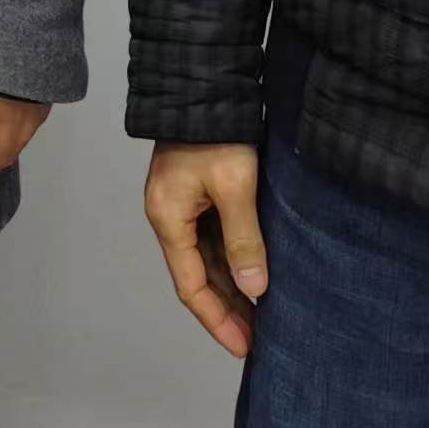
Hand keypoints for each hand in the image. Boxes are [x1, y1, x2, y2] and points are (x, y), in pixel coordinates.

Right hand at [143, 141, 268, 356]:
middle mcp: (170, 216)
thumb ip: (243, 240)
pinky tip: (253, 275)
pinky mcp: (197, 192)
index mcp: (169, 219)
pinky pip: (213, 239)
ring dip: (231, 288)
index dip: (217, 320)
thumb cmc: (216, 131)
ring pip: (206, 260)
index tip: (244, 346)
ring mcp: (182, 204)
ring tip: (260, 316)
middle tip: (257, 340)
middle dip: (226, 310)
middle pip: (197, 277)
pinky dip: (232, 262)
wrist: (205, 82)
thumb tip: (254, 289)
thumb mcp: (234, 186)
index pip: (190, 286)